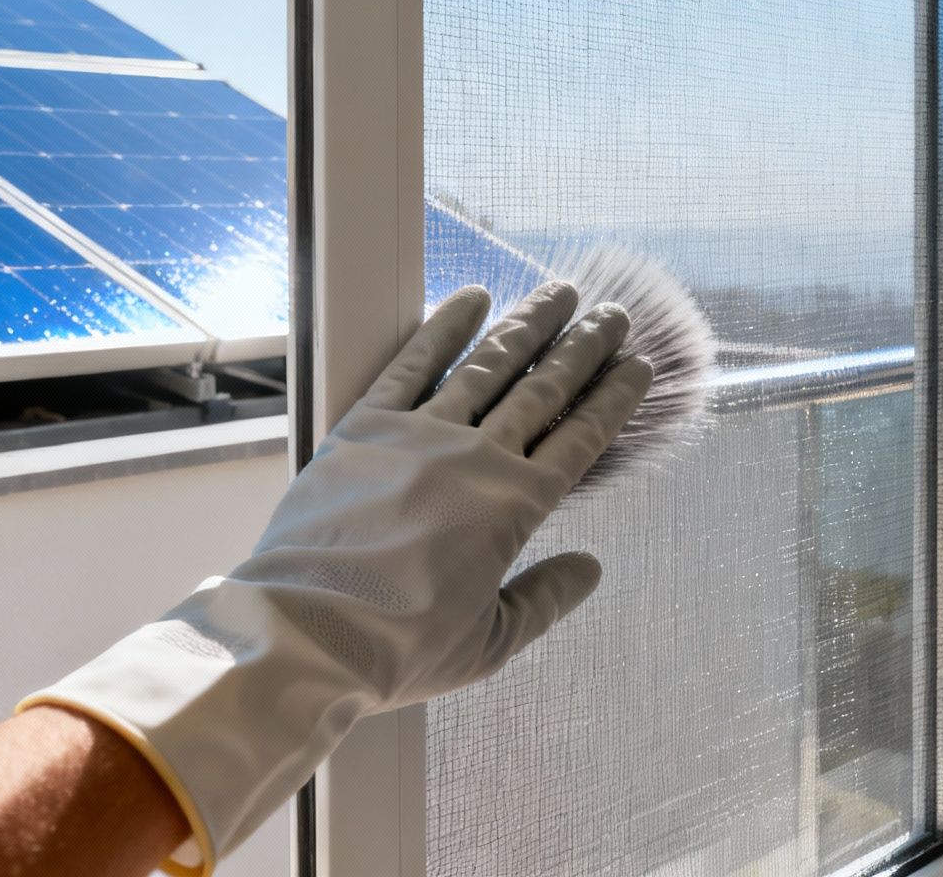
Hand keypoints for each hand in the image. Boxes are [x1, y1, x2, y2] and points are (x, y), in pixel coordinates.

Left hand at [22, 282, 652, 874]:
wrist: (305, 634)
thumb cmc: (398, 649)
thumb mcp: (489, 643)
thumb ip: (546, 599)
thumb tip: (591, 568)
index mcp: (514, 508)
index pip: (580, 438)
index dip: (614, 398)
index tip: (637, 366)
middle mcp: (475, 457)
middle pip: (543, 388)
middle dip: (584, 348)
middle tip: (612, 314)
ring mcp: (419, 434)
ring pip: (488, 364)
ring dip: (528, 324)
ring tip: (559, 293)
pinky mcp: (364, 426)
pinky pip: (411, 363)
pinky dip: (443, 327)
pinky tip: (470, 298)